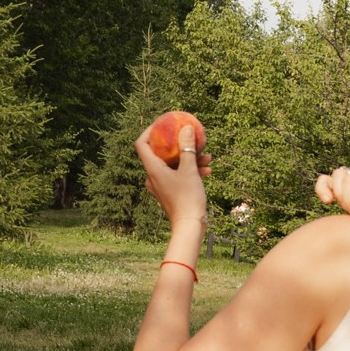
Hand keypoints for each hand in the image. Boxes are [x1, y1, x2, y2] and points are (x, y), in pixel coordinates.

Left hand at [136, 117, 210, 234]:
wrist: (189, 227)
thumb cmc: (187, 198)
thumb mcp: (190, 170)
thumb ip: (187, 148)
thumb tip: (186, 128)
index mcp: (153, 169)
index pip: (142, 144)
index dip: (150, 131)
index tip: (163, 124)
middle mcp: (153, 177)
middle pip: (161, 153)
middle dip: (178, 145)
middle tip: (189, 138)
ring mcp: (160, 186)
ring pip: (173, 165)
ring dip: (189, 159)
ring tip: (207, 158)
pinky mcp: (169, 193)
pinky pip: (177, 176)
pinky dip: (190, 171)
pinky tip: (207, 170)